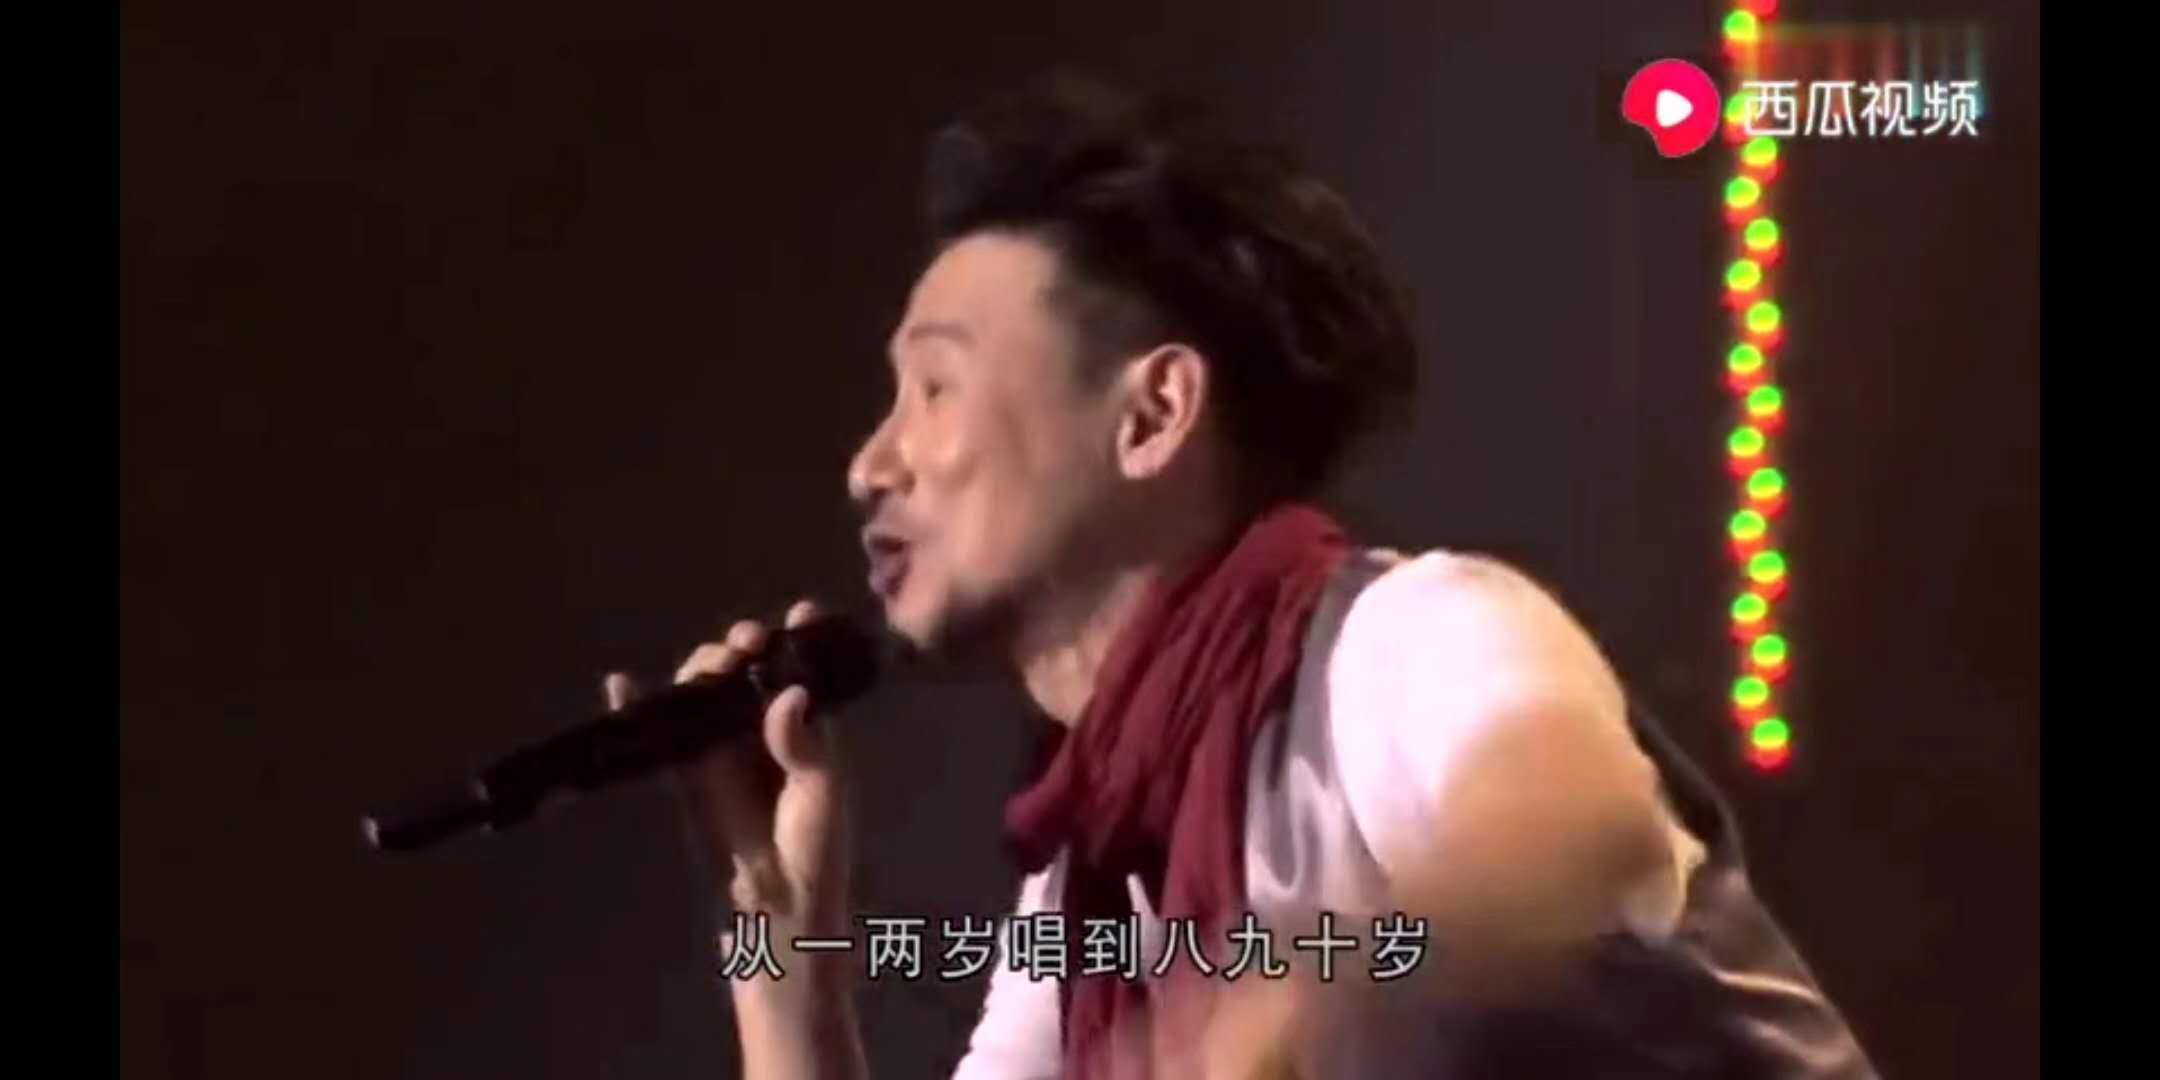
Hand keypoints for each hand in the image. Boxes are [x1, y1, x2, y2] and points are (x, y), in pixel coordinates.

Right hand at [602, 600, 851, 966]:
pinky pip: (660, 733)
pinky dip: (636, 707)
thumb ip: (804, 744)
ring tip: (705, 665)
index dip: (799, 636)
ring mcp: (720, 748)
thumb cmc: (814, 848)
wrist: (777, 904)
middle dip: (742, 647)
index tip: (799, 614)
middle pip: (744, 670)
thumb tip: (790, 693)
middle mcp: (760, 728)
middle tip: (745, 645)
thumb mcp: (821, 792)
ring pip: (703, 692)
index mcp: (805, 727)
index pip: (801, 668)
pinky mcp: (686, 772)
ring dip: (700, 667)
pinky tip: (620, 684)